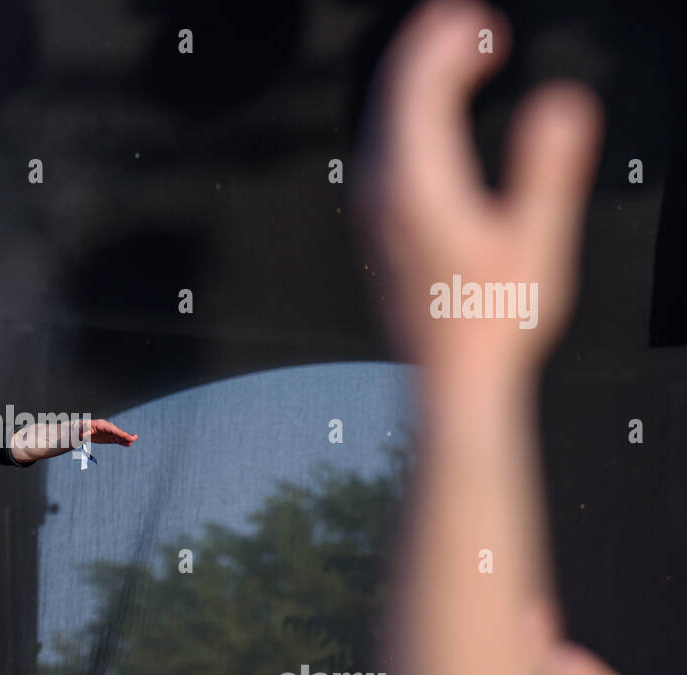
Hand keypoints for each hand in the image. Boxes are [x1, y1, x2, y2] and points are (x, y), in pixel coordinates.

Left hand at [75, 418, 136, 446]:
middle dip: (125, 435)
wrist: (80, 430)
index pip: (112, 430)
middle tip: (133, 438)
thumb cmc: (80, 429)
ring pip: (119, 436)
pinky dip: (123, 441)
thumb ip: (84, 431)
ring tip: (133, 440)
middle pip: (117, 432)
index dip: (119, 433)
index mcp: (101, 425)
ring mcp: (109, 433)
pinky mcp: (109, 437)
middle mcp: (107, 428)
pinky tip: (128, 444)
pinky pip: (117, 439)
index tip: (126, 436)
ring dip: (126, 438)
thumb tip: (84, 433)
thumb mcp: (80, 430)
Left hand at [353, 0, 602, 380]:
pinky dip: (405, 116)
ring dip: (413, 79)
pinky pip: (382, 150)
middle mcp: (382, 193)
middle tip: (460, 18)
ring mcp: (373, 212)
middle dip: (424, 47)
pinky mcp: (376, 228)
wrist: (453, 378)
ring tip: (448, 51)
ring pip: (381, 122)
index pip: (415, 88)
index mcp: (417, 185)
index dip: (444, 42)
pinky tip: (429, 118)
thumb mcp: (536, 241)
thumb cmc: (493, 322)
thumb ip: (548, 168)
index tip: (475, 20)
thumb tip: (561, 104)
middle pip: (391, 96)